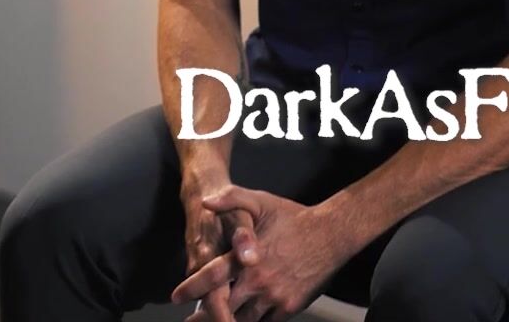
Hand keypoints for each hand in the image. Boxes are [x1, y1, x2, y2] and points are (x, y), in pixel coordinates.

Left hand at [175, 186, 350, 321]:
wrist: (332, 236)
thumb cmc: (293, 218)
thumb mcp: (260, 202)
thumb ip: (231, 199)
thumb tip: (205, 202)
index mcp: (247, 259)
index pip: (212, 277)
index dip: (192, 288)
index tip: (176, 297)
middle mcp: (259, 283)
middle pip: (225, 307)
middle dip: (206, 315)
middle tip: (191, 320)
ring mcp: (276, 298)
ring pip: (244, 320)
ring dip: (228, 321)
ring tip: (214, 321)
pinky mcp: (290, 307)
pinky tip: (242, 320)